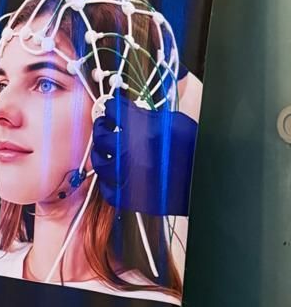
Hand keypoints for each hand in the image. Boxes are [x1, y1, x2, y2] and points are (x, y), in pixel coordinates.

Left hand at [91, 94, 196, 216]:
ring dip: (99, 153)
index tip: (109, 109)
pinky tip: (112, 174)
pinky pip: (108, 190)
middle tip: (104, 126)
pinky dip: (107, 181)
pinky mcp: (133, 198)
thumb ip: (147, 115)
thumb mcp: (174, 122)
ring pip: (100, 163)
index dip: (110, 108)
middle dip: (101, 128)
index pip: (114, 112)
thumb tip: (128, 110)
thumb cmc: (194, 148)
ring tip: (104, 150)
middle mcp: (133, 153)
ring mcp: (131, 177)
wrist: (207, 179)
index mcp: (144, 130)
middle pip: (102, 137)